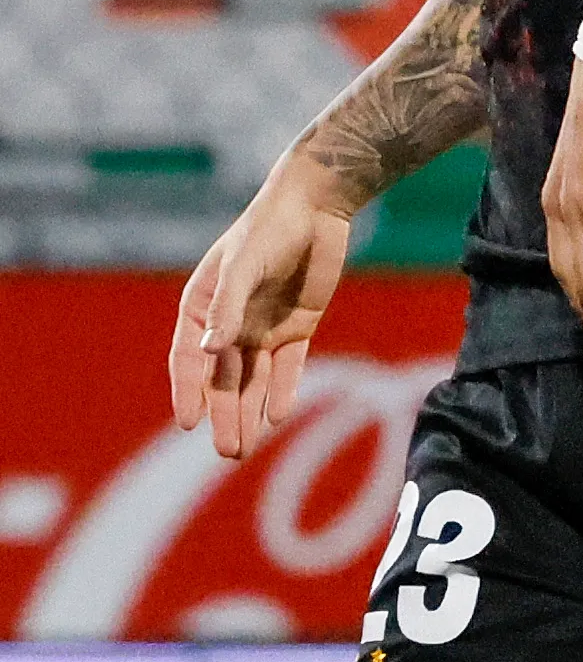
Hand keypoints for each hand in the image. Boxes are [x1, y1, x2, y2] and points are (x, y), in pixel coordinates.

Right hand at [171, 152, 360, 460]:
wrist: (314, 208)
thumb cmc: (268, 230)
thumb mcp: (243, 266)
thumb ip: (228, 307)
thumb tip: (210, 351)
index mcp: (202, 307)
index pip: (189, 358)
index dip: (188, 391)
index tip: (188, 422)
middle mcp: (229, 323)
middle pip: (223, 379)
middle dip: (224, 415)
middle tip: (227, 453)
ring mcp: (262, 328)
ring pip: (253, 380)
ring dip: (250, 413)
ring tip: (246, 449)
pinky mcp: (298, 328)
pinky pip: (288, 367)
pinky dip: (283, 390)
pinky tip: (279, 416)